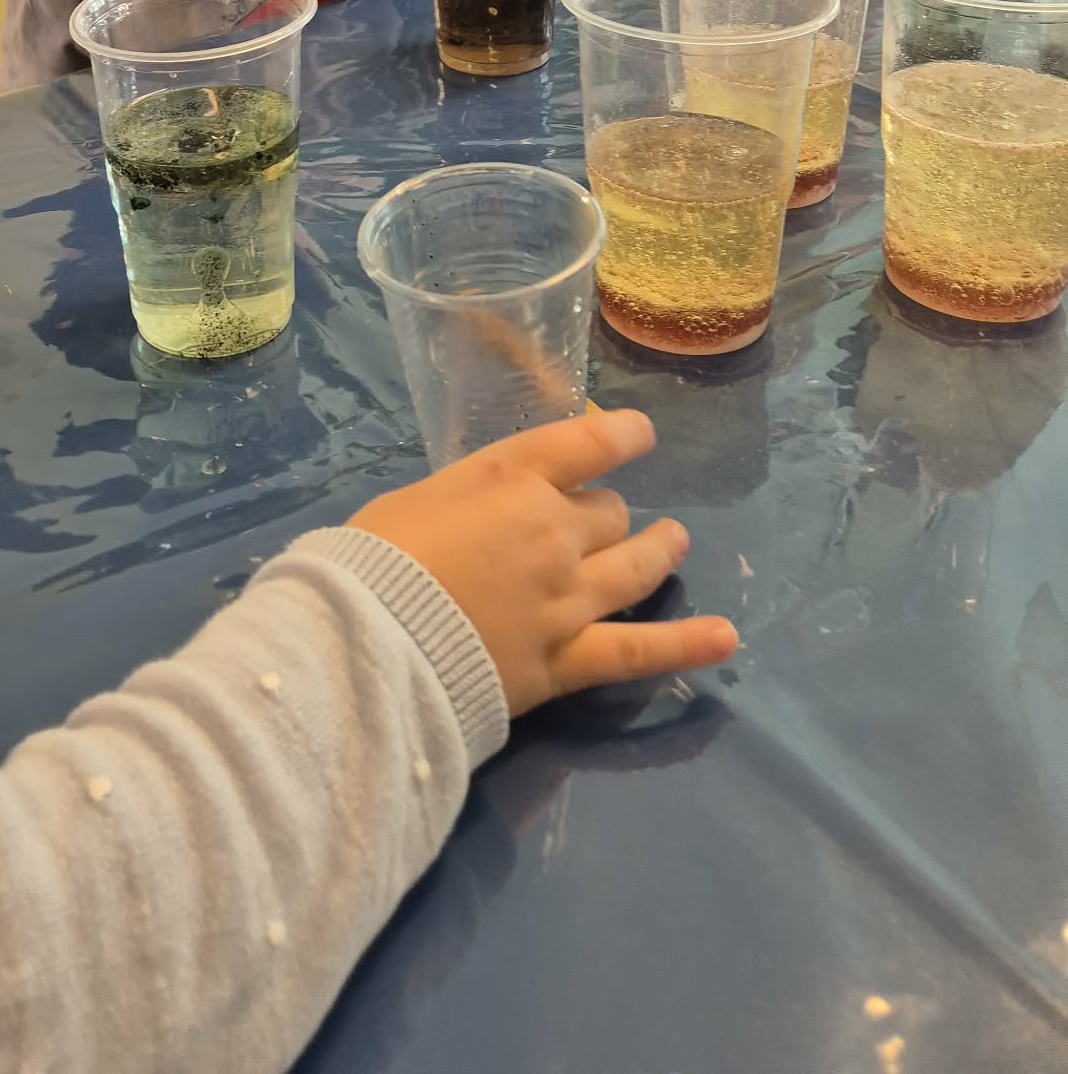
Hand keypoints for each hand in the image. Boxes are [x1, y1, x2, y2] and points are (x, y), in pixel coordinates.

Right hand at [348, 408, 737, 715]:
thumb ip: (466, 501)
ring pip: (635, 565)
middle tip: (598, 521)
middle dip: (606, 514)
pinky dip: (688, 645)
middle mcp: (553, 528)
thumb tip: (483, 518)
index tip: (638, 434)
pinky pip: (640, 650)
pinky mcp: (568, 659)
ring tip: (676, 541)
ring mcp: (568, 596)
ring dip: (659, 550)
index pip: (587, 442)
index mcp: (510, 477)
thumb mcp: (414, 500)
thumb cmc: (371, 560)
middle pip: (608, 512)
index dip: (621, 435)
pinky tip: (726, 637)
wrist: (367, 642)